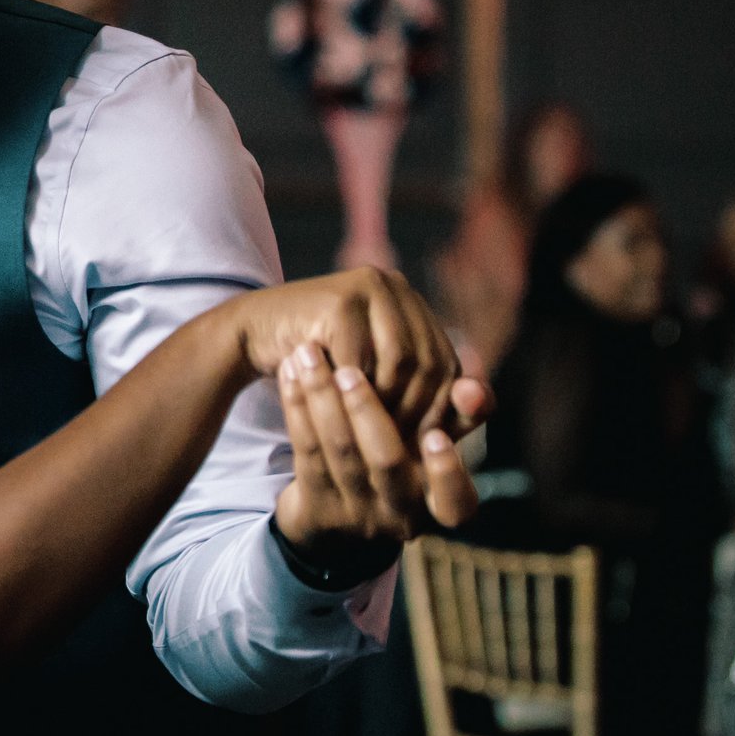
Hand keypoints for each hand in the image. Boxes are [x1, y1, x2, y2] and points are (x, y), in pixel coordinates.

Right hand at [227, 267, 465, 434]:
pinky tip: (346, 418)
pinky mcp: (339, 301)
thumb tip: (482, 400)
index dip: (441, 407)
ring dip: (390, 405)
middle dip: (417, 409)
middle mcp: (396, 286)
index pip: (447, 362)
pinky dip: (358, 395)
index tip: (424, 447)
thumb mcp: (379, 380)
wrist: (252, 336)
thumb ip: (426, 392)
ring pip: (403, 362)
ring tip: (375, 436)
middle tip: (402, 449)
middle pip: (429, 360)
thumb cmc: (318, 365)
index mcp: (412, 302)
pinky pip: (364, 360)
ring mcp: (368, 287)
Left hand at [273, 342, 486, 574]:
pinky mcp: (317, 506)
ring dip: (321, 397)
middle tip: (349, 370)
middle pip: (385, 462)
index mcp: (440, 506)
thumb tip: (473, 384)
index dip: (448, 471)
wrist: (340, 523)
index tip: (438, 436)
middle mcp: (400, 515)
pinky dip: (297, 407)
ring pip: (338, 451)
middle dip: (367, 412)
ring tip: (308, 355)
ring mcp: (356, 514)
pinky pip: (305, 450)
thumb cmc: (401, 466)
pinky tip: (290, 374)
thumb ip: (460, 415)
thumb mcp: (434, 448)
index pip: (456, 501)